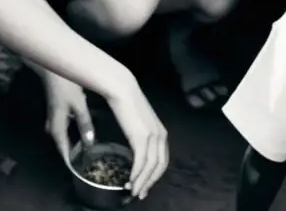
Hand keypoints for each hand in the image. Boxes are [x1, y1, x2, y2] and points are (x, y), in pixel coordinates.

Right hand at [41, 71, 94, 163]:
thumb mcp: (78, 104)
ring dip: (73, 143)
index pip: (63, 153)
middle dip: (74, 154)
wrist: (50, 68)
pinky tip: (83, 131)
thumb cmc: (65, 85)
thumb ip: (84, 123)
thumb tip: (89, 143)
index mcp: (57, 128)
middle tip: (88, 162)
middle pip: (63, 146)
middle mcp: (53, 126)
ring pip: (64, 136)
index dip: (71, 163)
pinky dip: (73, 132)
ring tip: (88, 150)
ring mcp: (53, 119)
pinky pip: (64, 128)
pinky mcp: (56, 111)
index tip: (80, 172)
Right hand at [105, 77, 168, 199]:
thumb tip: (136, 148)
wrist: (123, 91)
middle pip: (159, 167)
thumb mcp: (139, 123)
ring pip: (150, 167)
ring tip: (133, 191)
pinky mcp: (141, 138)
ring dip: (141, 182)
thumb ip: (142, 135)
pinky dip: (136, 175)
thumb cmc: (127, 104)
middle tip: (140, 194)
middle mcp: (161, 136)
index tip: (145, 186)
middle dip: (150, 182)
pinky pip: (141, 162)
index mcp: (161, 133)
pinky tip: (130, 181)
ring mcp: (152, 137)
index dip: (155, 176)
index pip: (162, 160)